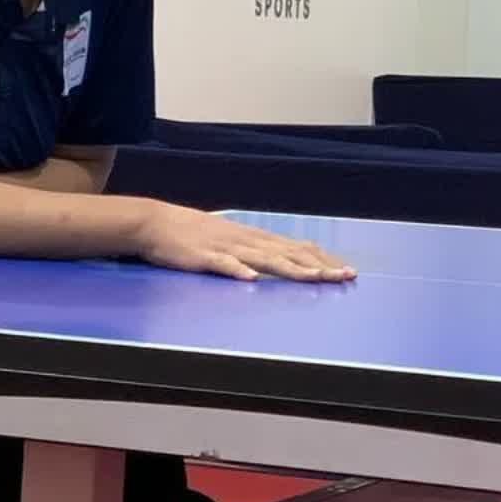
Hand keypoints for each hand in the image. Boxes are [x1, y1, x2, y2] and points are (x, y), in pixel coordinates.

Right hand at [137, 204, 355, 282]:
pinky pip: (223, 264)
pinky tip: (252, 279)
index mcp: (252, 237)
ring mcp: (225, 247)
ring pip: (264, 258)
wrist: (154, 223)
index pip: (296, 247)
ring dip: (291, 268)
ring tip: (314, 277)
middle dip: (319, 265)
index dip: (322, 258)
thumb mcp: (227, 238)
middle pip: (288, 253)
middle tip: (346, 276)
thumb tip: (277, 261)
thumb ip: (251, 250)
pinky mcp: (203, 257)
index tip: (345, 270)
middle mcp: (245, 240)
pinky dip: (238, 270)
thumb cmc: (190, 233)